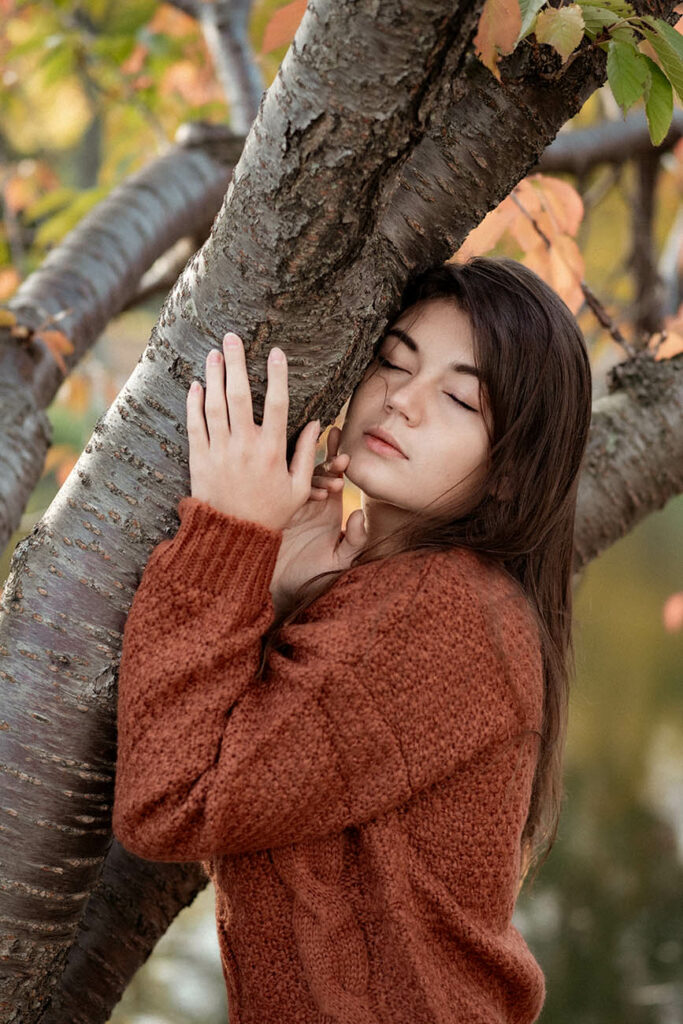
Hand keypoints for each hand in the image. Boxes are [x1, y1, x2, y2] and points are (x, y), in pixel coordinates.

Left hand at [186, 332, 320, 531]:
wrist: (232, 537)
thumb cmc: (270, 513)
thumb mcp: (298, 488)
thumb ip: (306, 454)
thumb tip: (315, 424)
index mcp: (273, 451)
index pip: (279, 404)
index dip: (278, 375)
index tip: (277, 352)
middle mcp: (245, 446)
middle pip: (240, 395)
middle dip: (236, 363)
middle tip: (232, 338)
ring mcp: (220, 451)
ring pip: (215, 405)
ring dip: (214, 376)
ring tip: (213, 353)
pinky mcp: (200, 459)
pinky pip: (195, 425)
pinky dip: (194, 404)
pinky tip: (196, 385)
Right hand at [269, 425, 367, 617]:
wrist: (284, 591)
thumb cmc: (313, 576)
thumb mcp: (342, 560)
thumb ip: (356, 540)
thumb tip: (359, 513)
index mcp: (328, 507)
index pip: (335, 476)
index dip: (340, 460)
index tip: (348, 453)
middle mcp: (310, 501)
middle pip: (319, 471)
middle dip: (331, 462)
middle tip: (342, 461)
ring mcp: (292, 504)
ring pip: (303, 479)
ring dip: (320, 477)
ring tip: (335, 486)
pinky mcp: (278, 511)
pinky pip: (287, 493)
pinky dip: (302, 490)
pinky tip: (317, 497)